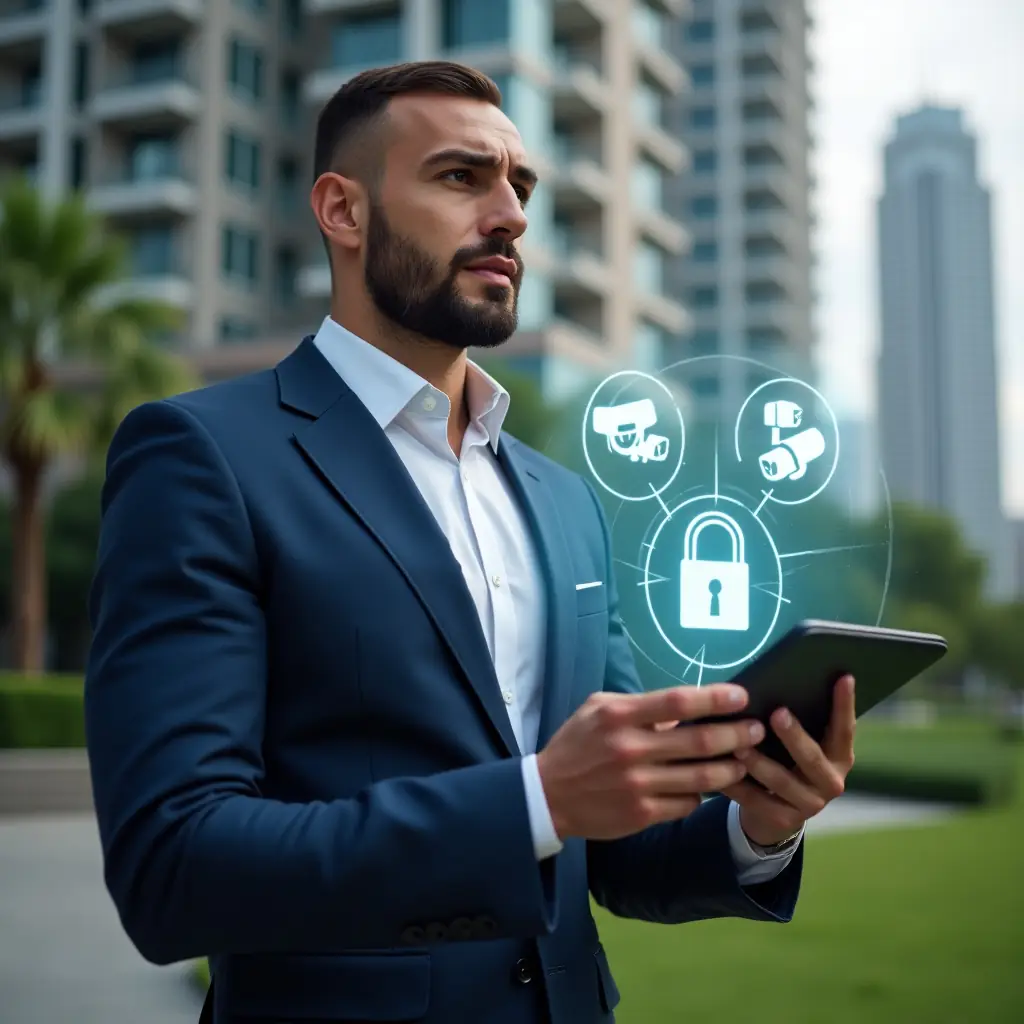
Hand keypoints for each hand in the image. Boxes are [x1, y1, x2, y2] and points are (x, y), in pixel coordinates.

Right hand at [536, 684, 763, 841]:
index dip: (715, 699)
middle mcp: (631, 749)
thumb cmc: (576, 745)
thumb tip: (685, 707)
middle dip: (736, 735)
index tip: (741, 697)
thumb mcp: (598, 710)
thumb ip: (639, 705)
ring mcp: (638, 785)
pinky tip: (711, 787)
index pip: (678, 702)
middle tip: (757, 730)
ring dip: (731, 768)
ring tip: (745, 760)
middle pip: (699, 741)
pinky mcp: (641, 814)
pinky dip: (703, 795)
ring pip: (702, 778)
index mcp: (620, 716)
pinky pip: (687, 804)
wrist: (548, 795)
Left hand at [721, 675, 856, 846]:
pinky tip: (718, 772)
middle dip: (794, 736)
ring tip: (738, 745)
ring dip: (758, 762)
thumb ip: (799, 723)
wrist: (776, 815)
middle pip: (812, 758)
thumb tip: (780, 682)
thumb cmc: (787, 763)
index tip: (844, 676)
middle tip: (777, 713)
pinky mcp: (783, 820)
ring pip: (781, 780)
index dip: (844, 705)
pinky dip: (736, 785)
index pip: (845, 729)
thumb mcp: (799, 746)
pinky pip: (755, 800)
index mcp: (839, 758)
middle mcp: (830, 782)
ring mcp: (809, 805)